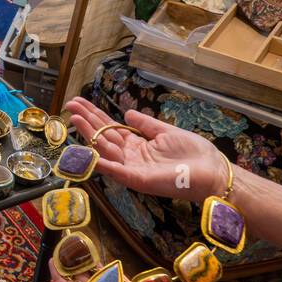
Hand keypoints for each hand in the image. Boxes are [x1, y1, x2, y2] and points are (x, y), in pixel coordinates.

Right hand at [65, 97, 226, 204]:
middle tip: (69, 105)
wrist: (211, 171)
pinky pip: (115, 170)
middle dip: (86, 121)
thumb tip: (127, 113)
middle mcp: (130, 156)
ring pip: (104, 148)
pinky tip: (87, 152)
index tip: (79, 103)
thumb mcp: (166, 131)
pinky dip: (101, 162)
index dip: (95, 115)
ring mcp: (132, 168)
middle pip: (103, 135)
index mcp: (137, 145)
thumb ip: (145, 124)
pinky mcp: (138, 179)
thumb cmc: (193, 153)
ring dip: (89, 134)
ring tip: (75, 118)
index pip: (110, 128)